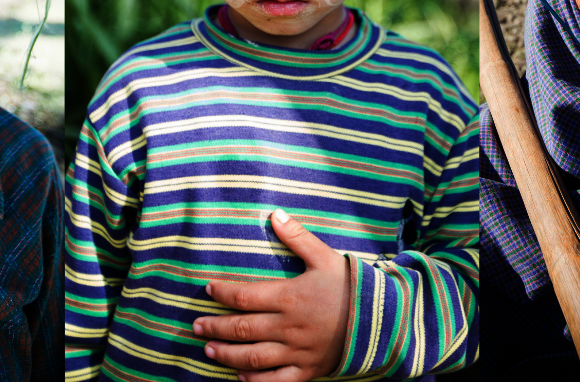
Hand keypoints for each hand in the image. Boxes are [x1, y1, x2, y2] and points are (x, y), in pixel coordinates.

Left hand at [193, 209, 351, 381]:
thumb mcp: (325, 257)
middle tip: (196, 324)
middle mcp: (289, 327)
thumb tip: (275, 214)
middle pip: (242, 328)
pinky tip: (240, 376)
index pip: (245, 296)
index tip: (209, 288)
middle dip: (215, 326)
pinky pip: (277, 381)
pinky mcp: (308, 370)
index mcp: (290, 297)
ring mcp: (298, 352)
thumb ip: (298, 237)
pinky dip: (256, 381)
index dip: (223, 292)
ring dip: (227, 354)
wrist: (383, 321)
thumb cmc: (350, 286)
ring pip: (254, 357)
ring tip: (208, 349)